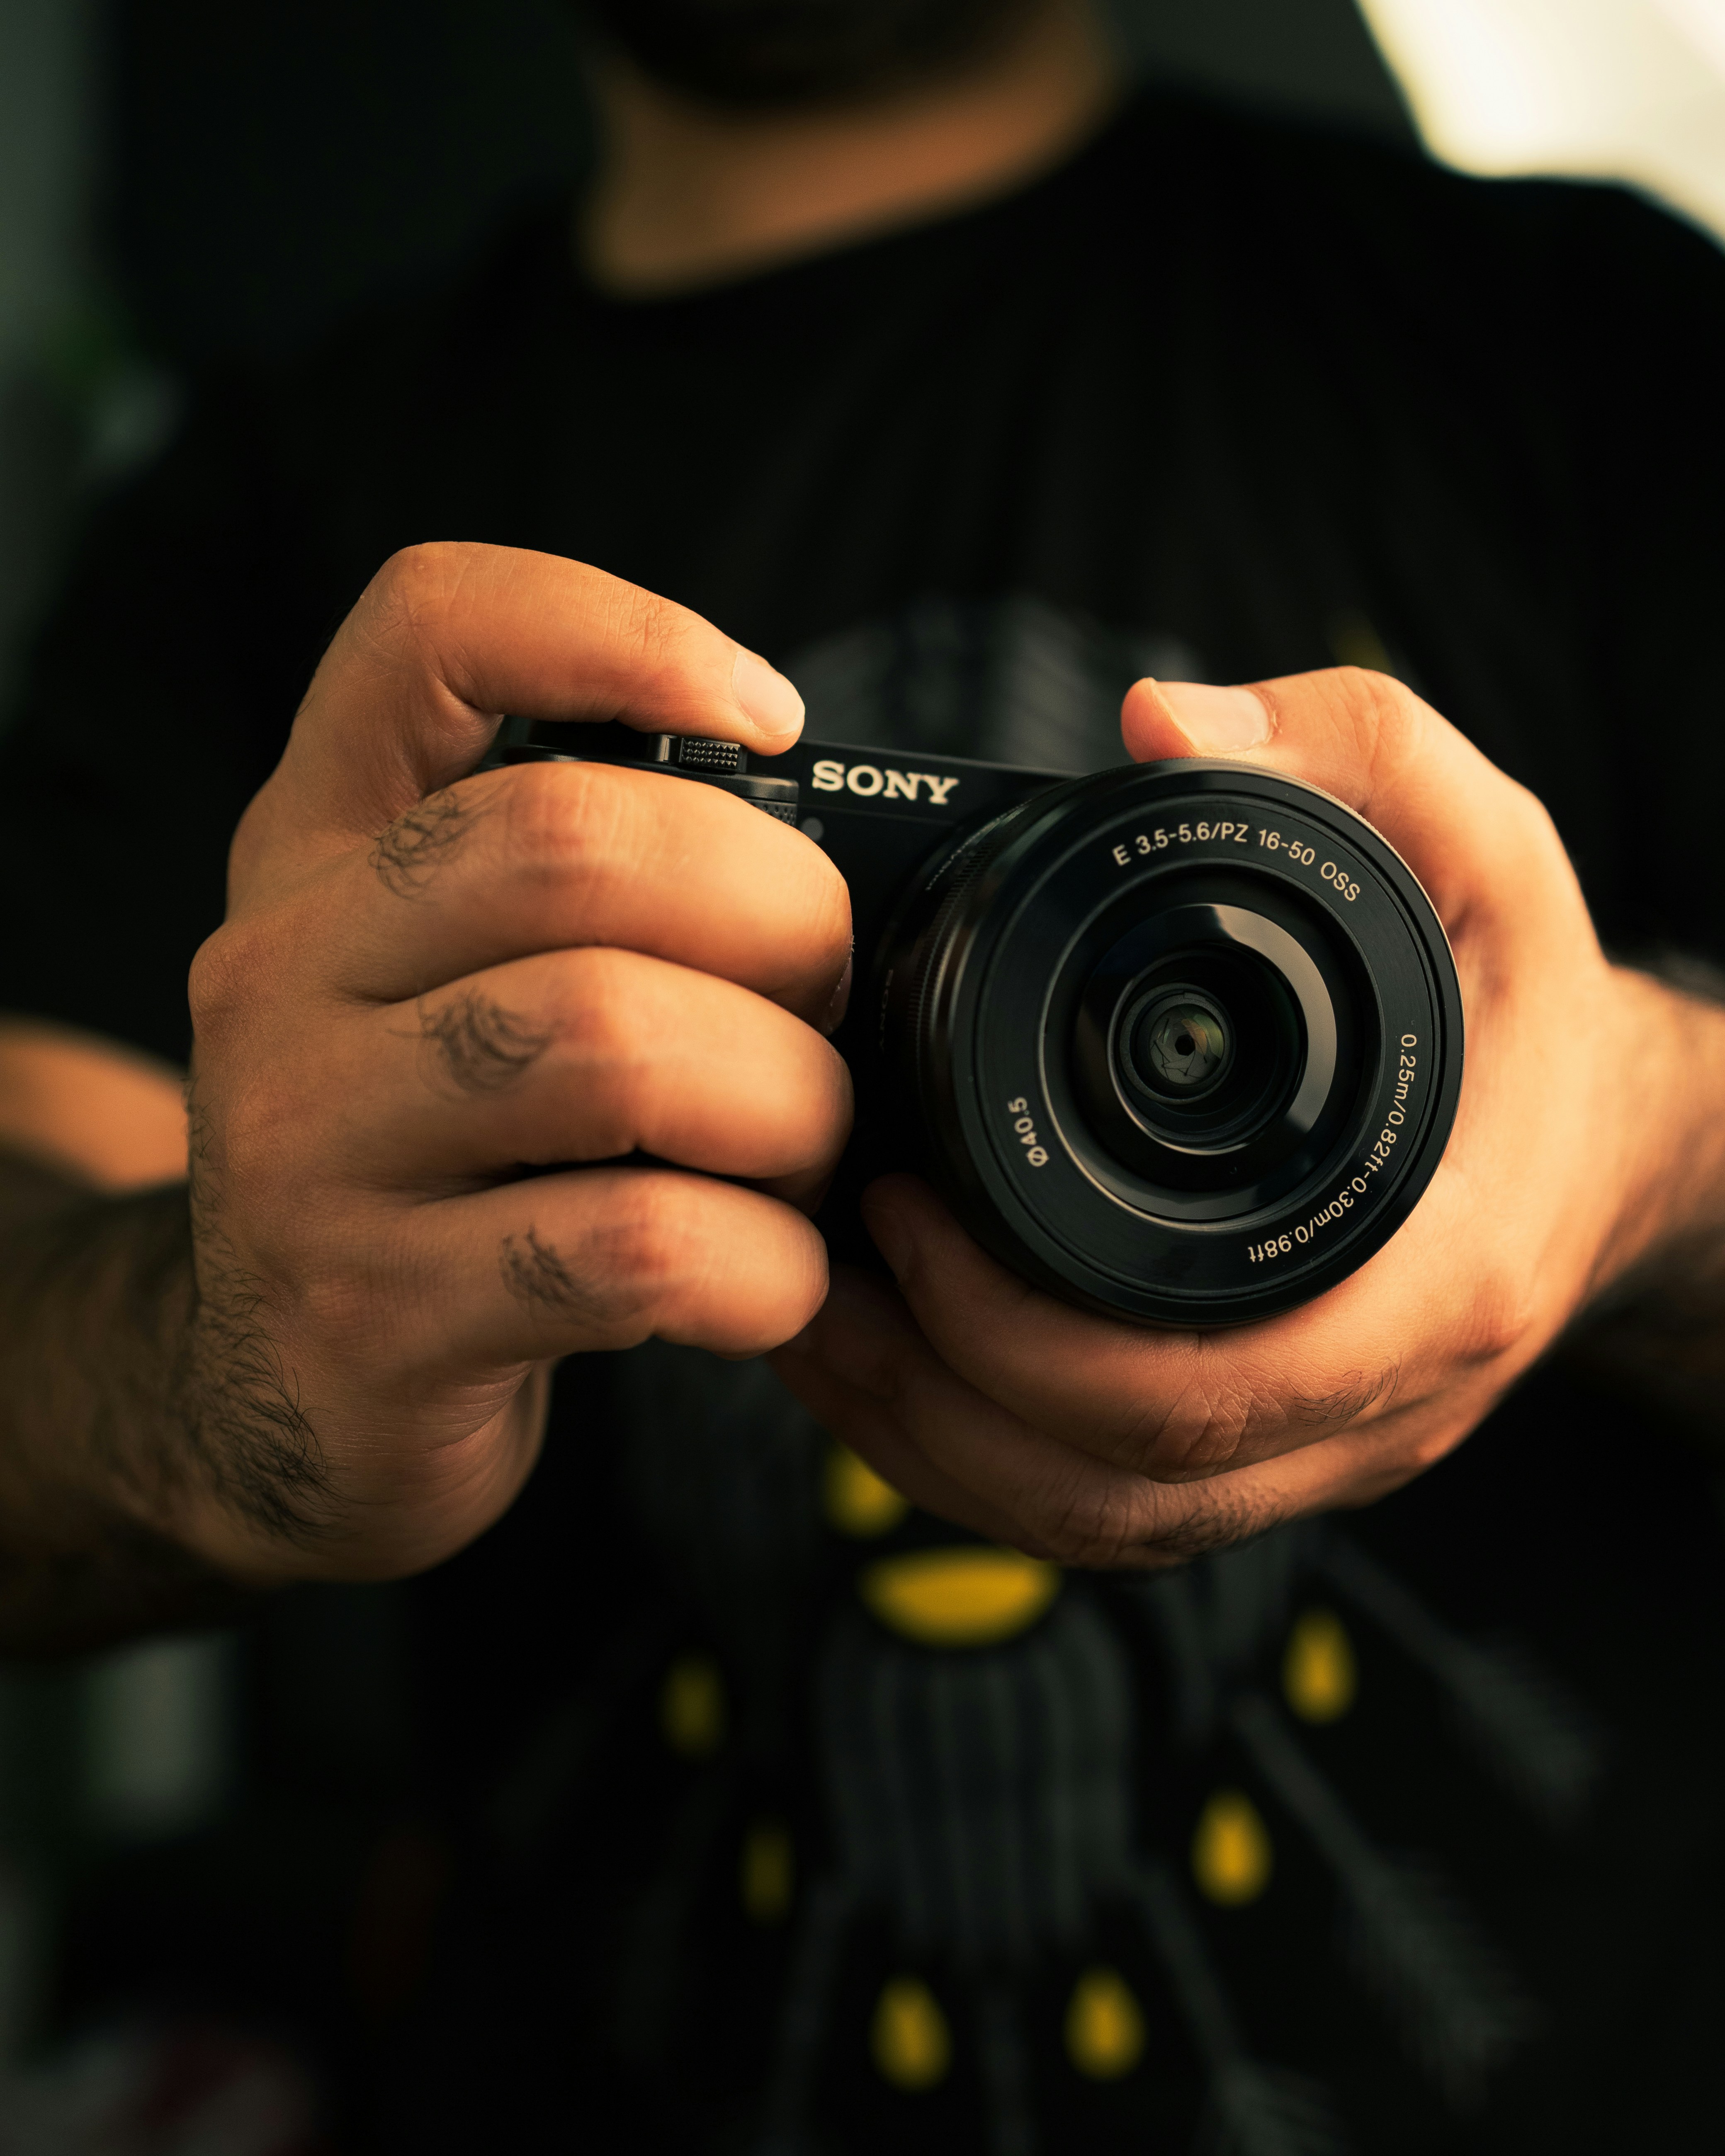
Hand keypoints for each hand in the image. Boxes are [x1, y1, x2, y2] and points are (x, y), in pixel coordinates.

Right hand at [176, 543, 849, 1580]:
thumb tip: (833, 861)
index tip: (773, 719)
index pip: (427, 633)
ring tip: (808, 1146)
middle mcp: (288, 971)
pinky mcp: (375, 1313)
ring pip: (613, 1044)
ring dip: (786, 1099)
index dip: (619, 629)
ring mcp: (309, 1147)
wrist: (278, 1395)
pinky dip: (764, 1264)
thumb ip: (586, 892)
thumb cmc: (434, 1161)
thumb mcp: (452, 986)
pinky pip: (635, 1251)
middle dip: (777, 913)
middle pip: (571, 846)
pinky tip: (774, 1276)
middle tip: (830, 995)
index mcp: (322, 851)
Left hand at [773, 666, 1724, 1563]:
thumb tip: (1159, 720)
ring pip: (1094, 1526)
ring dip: (929, 1449)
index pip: (1195, 1394)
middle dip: (930, 1404)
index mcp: (1433, 1281)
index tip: (899, 1211)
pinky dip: (977, 1458)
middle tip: (810, 1274)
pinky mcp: (1270, 1454)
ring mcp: (1317, 1449)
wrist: (1597, 1134)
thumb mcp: (1478, 839)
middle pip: (1116, 1490)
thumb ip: (1342, 747)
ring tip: (808, 1329)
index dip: (1014, 1336)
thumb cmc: (1526, 993)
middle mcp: (1374, 1402)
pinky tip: (883, 1370)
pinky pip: (1104, 1511)